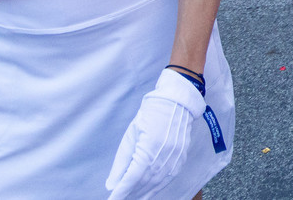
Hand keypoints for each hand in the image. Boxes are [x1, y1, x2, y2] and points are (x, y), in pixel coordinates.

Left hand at [104, 69, 203, 199]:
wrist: (177, 102)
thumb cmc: (150, 115)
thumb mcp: (131, 135)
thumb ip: (121, 162)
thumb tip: (112, 185)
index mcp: (149, 148)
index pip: (131, 178)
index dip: (120, 192)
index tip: (111, 199)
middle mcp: (163, 155)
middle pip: (143, 183)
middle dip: (130, 194)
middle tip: (119, 199)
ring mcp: (175, 158)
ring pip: (156, 184)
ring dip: (142, 194)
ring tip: (131, 198)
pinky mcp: (181, 158)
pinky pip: (168, 179)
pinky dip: (156, 188)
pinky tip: (148, 192)